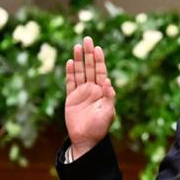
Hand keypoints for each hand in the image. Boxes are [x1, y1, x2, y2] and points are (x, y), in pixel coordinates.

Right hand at [64, 36, 115, 158]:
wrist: (85, 140)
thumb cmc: (99, 128)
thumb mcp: (108, 113)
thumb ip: (109, 97)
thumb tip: (108, 82)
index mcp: (103, 92)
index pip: (101, 72)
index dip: (99, 60)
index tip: (98, 48)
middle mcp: (92, 90)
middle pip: (90, 68)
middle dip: (89, 54)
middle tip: (87, 39)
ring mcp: (81, 93)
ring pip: (79, 72)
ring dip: (78, 60)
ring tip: (77, 46)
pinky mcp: (71, 98)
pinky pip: (70, 83)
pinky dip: (70, 73)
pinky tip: (69, 62)